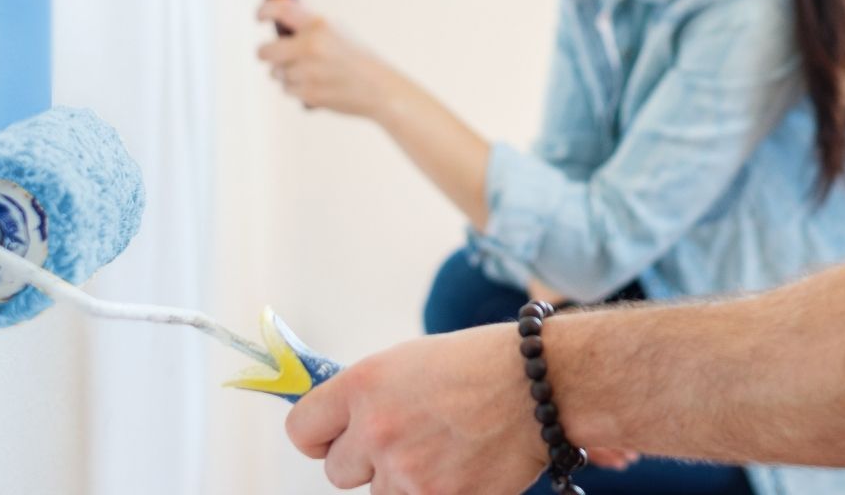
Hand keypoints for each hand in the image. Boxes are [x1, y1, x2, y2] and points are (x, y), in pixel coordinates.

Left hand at [257, 0, 403, 119]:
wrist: (380, 89)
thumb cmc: (357, 58)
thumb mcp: (338, 31)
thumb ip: (309, 24)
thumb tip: (279, 15)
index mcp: (319, 25)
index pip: (280, 9)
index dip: (263, 10)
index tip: (258, 17)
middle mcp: (311, 46)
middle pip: (264, 51)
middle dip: (267, 54)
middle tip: (274, 55)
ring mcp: (308, 72)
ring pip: (276, 73)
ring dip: (286, 73)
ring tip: (312, 73)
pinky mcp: (308, 93)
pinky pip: (287, 90)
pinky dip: (297, 89)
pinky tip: (317, 85)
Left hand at [286, 324, 547, 492]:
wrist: (542, 384)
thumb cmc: (481, 364)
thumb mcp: (410, 362)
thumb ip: (370, 396)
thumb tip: (341, 424)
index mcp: (364, 386)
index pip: (302, 431)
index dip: (319, 437)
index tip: (334, 438)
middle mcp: (377, 431)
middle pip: (337, 472)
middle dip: (366, 462)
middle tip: (405, 442)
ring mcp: (407, 473)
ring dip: (404, 482)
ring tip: (445, 450)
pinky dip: (438, 492)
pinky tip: (462, 467)